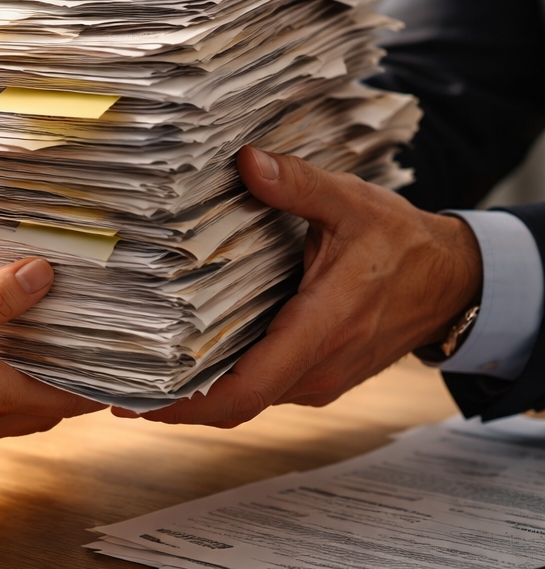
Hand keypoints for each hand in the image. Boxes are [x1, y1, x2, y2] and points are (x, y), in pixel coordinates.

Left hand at [124, 145, 482, 427]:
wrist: (452, 283)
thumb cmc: (402, 245)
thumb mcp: (352, 203)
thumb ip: (298, 184)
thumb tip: (247, 161)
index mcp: (321, 326)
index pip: (248, 388)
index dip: (188, 406)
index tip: (137, 405)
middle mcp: (318, 366)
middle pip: (236, 404)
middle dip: (176, 404)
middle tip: (116, 389)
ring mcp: (320, 378)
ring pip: (249, 401)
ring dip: (198, 396)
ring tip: (141, 375)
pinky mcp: (320, 376)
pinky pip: (265, 389)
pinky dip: (226, 384)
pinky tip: (189, 363)